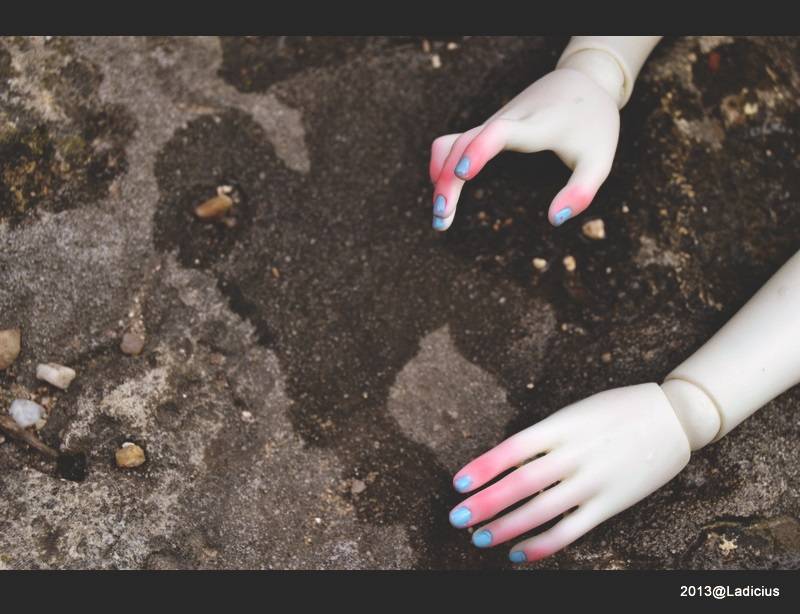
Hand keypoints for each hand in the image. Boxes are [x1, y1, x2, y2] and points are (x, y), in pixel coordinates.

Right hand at [430, 68, 619, 230]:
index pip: (501, 132)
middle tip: (443, 220)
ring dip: (440, 175)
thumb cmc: (592, 125)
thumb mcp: (599, 160)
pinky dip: (442, 165)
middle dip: (448, 178)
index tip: (464, 175)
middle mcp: (508, 120)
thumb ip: (581, 191)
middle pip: (465, 142)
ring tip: (442, 217)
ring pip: (453, 142)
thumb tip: (555, 220)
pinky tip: (443, 191)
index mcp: (538, 125)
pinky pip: (453, 142)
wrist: (582, 82)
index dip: (479, 151)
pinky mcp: (487, 127)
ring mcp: (493, 122)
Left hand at [448, 384, 690, 562]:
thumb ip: (545, 437)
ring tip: (480, 538)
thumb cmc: (618, 410)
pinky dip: (542, 545)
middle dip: (485, 503)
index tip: (458, 483)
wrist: (674, 416)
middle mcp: (575, 454)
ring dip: (507, 528)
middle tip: (457, 518)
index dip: (483, 467)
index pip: (513, 449)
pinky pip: (571, 531)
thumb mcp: (576, 412)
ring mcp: (594, 481)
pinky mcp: (611, 504)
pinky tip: (518, 553)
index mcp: (562, 425)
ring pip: (541, 512)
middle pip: (521, 484)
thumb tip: (507, 465)